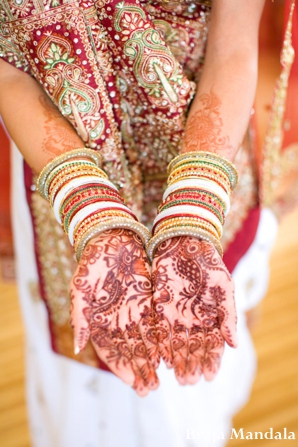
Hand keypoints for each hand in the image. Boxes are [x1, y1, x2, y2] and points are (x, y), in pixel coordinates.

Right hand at [70, 229, 159, 395]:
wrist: (111, 237)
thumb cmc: (92, 262)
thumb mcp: (81, 288)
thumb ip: (80, 317)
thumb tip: (77, 347)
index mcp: (99, 320)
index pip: (111, 351)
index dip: (122, 368)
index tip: (134, 384)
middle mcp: (117, 319)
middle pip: (130, 351)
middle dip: (140, 370)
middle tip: (152, 388)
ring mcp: (133, 310)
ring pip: (144, 340)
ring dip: (152, 359)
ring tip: (164, 376)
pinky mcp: (147, 299)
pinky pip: (155, 322)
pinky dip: (161, 338)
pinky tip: (170, 351)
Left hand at [152, 236, 236, 384]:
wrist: (185, 243)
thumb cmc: (209, 264)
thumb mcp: (224, 287)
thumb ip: (229, 316)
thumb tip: (235, 345)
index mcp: (211, 315)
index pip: (213, 344)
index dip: (212, 361)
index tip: (209, 377)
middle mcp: (194, 318)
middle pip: (193, 348)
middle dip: (192, 366)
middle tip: (189, 382)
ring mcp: (177, 314)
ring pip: (177, 343)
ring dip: (178, 361)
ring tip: (177, 377)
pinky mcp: (161, 307)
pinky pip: (161, 331)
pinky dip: (163, 345)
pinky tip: (163, 358)